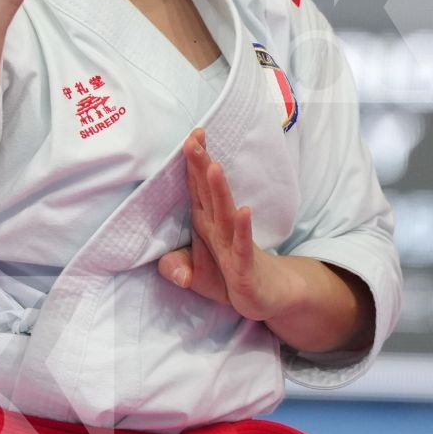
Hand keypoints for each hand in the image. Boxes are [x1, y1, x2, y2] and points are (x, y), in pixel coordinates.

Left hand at [156, 127, 297, 322]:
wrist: (267, 297)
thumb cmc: (231, 277)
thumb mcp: (195, 276)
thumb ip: (176, 267)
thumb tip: (165, 264)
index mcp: (207, 223)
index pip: (197, 189)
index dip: (192, 165)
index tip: (190, 137)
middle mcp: (220, 228)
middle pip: (208, 192)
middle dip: (201, 165)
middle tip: (194, 137)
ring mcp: (233, 245)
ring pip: (224, 213)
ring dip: (219, 190)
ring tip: (213, 166)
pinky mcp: (244, 267)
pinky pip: (241, 245)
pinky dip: (242, 228)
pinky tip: (244, 211)